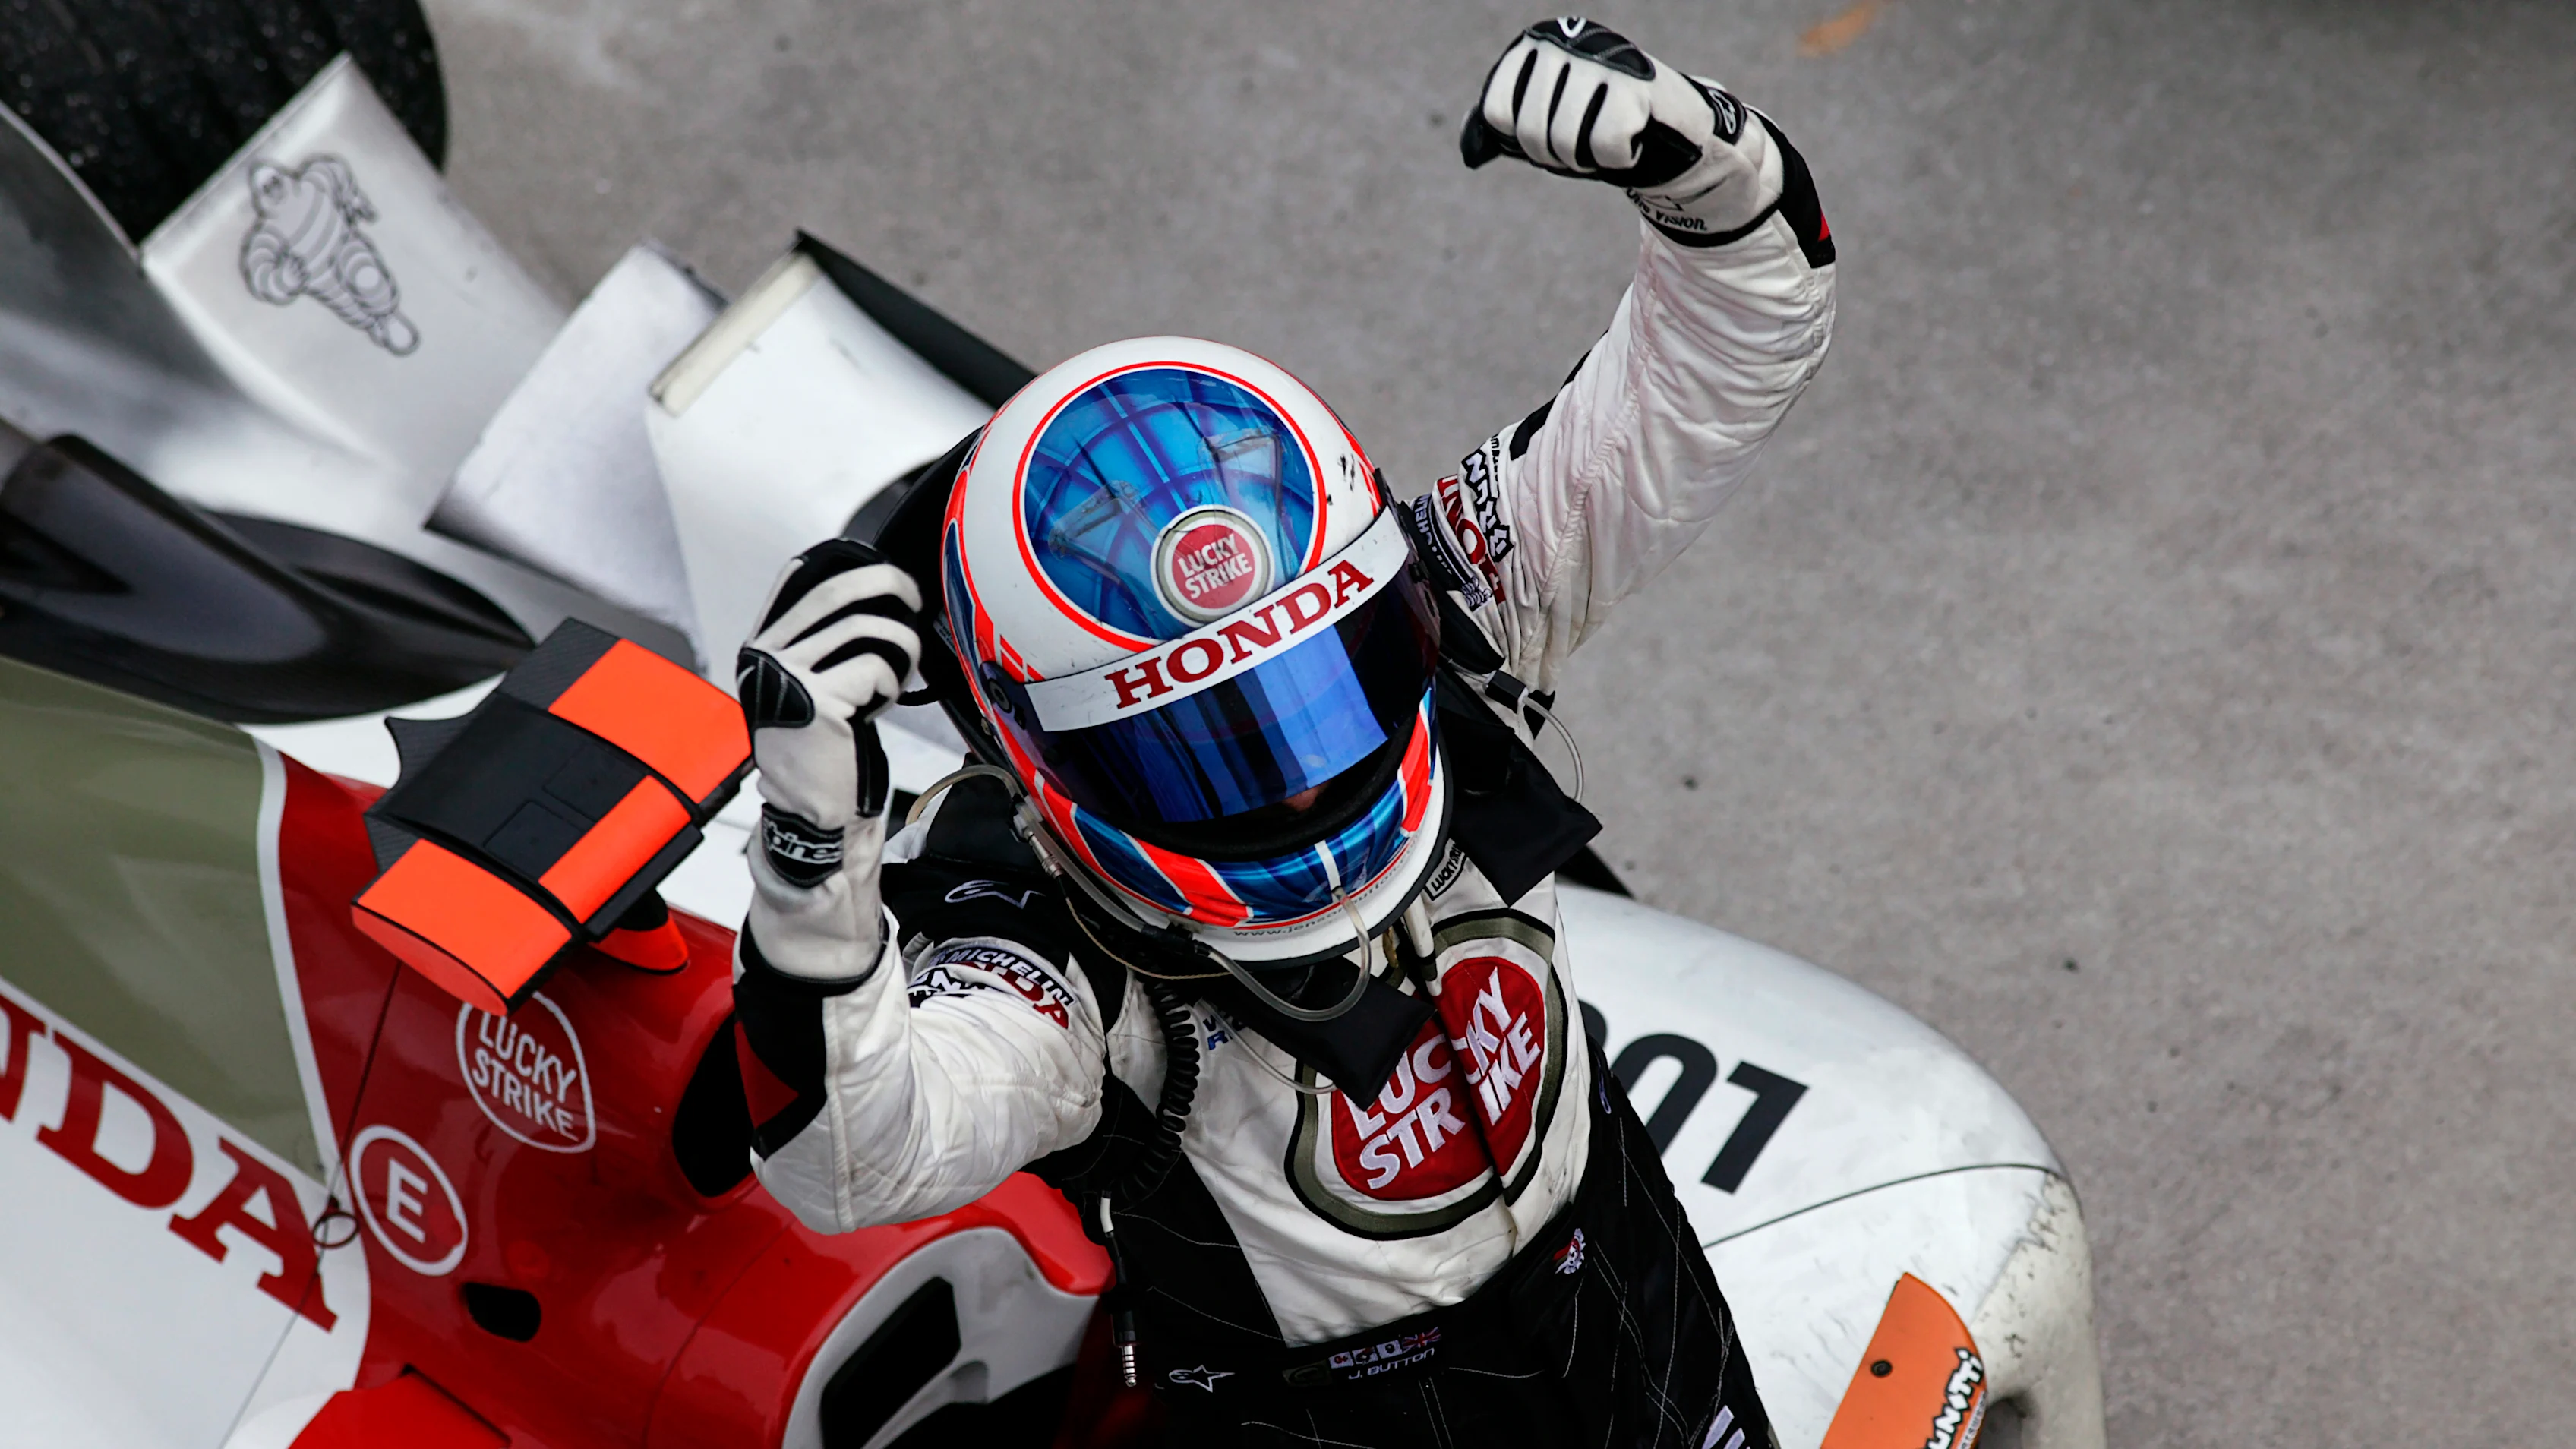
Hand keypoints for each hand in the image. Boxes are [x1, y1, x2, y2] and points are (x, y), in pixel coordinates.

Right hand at [737, 540, 922, 888]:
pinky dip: (891, 684)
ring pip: (867, 627)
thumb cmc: (820, 750)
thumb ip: (824, 642)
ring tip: (898, 674)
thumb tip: (877, 594)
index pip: (798, 575)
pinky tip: (880, 706)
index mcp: (762, 644)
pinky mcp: (818, 699)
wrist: (810, 810)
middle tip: (915, 600)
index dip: (845, 561)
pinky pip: (876, 666)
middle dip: (890, 585)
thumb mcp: (809, 686)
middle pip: (837, 587)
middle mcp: (766, 654)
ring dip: (900, 647)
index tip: (880, 569)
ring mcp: (788, 674)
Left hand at [1462, 18, 1780, 242]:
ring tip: (1607, 138)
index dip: (1522, 141)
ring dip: (1587, 159)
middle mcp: (1566, 42)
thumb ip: (1506, 127)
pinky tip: (1633, 135)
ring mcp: (1602, 59)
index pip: (1497, 113)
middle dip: (1557, 155)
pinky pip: (1606, 145)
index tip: (1548, 133)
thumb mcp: (1546, 118)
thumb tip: (1469, 151)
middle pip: (1529, 132)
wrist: (1670, 126)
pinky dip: (1619, 157)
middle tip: (1584, 143)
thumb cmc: (1600, 123)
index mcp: (1536, 45)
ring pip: (1566, 141)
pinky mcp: (1637, 83)